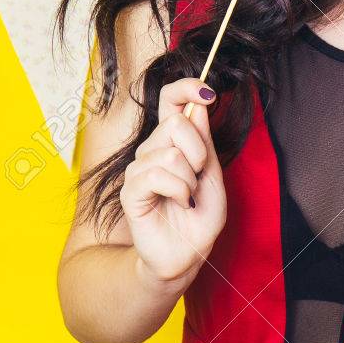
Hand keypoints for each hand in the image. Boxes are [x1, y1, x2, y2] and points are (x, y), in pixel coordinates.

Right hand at [120, 77, 227, 284]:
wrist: (187, 254)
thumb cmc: (200, 217)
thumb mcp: (213, 176)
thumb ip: (205, 143)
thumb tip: (198, 106)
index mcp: (173, 141)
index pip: (170, 99)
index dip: (187, 88)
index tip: (208, 93)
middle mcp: (152, 149)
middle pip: (176, 124)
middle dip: (199, 152)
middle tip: (198, 177)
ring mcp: (139, 169)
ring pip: (170, 153)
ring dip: (189, 179)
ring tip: (188, 197)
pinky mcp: (130, 191)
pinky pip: (157, 175)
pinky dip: (179, 191)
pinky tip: (181, 204)